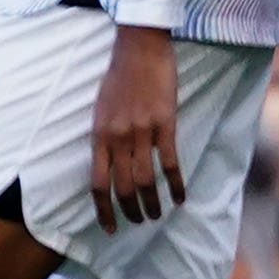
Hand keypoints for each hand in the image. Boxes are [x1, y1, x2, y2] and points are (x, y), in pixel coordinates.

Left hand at [88, 23, 186, 230]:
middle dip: (130, 211)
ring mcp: (141, 132)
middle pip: (122, 187)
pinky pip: (170, 163)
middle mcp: (117, 138)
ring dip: (152, 203)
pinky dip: (177, 185)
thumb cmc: (118, 80)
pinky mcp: (165, 125)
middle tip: (139, 223)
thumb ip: (103, 138)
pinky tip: (181, 198)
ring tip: (157, 216)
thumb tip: (106, 164)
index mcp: (98, 136)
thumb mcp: (100, 111)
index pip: (96, 183)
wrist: (138, 50)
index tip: (109, 228)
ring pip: (146, 180)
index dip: (103, 209)